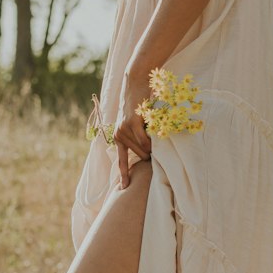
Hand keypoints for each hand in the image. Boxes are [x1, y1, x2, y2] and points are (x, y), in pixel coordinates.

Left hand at [113, 69, 152, 186]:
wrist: (135, 83)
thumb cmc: (140, 103)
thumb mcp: (136, 123)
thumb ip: (139, 138)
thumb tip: (148, 154)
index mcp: (118, 137)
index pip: (121, 161)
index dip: (123, 175)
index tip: (122, 189)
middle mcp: (119, 135)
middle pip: (140, 156)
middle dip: (150, 152)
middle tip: (153, 137)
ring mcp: (124, 130)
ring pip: (144, 150)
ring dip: (153, 144)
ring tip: (152, 128)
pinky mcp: (132, 123)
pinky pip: (145, 141)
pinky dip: (152, 139)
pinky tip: (154, 129)